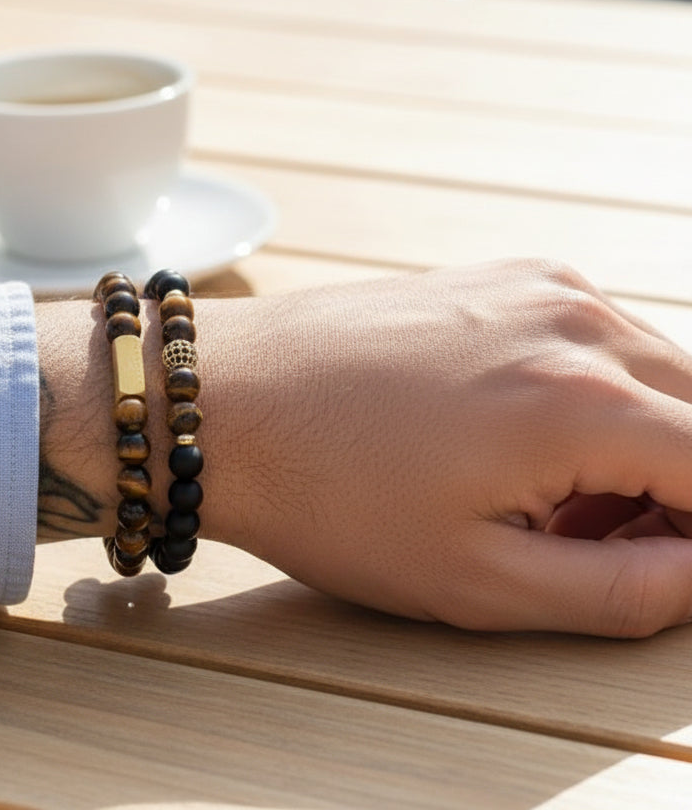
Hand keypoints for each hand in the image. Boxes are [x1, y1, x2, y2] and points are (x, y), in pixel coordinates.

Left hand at [199, 259, 691, 636]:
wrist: (221, 399)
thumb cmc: (325, 493)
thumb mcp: (474, 581)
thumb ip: (623, 591)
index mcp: (587, 400)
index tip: (655, 570)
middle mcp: (578, 319)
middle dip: (679, 492)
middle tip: (594, 546)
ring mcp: (536, 284)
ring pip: (654, 372)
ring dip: (637, 443)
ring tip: (543, 502)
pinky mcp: (497, 276)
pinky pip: (593, 336)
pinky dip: (591, 393)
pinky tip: (514, 440)